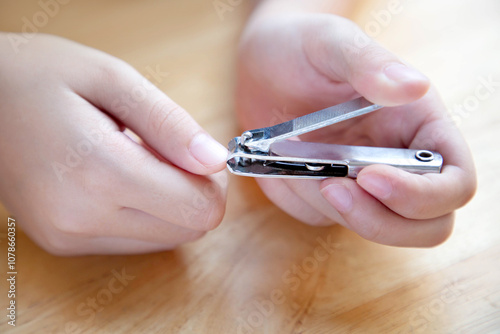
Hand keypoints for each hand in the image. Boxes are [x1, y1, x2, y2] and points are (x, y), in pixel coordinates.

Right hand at [0, 33, 227, 254]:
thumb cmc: (40, 76)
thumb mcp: (112, 79)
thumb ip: (170, 124)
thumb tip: (216, 161)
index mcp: (99, 173)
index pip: (198, 209)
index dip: (212, 181)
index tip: (196, 153)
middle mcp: (81, 219)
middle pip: (188, 229)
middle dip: (194, 191)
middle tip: (168, 152)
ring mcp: (69, 236)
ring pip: (165, 239)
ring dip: (169, 203)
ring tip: (136, 160)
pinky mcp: (64, 243)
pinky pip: (134, 240)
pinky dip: (143, 212)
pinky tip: (118, 179)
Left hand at [236, 9, 476, 246]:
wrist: (263, 67)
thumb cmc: (304, 48)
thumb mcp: (333, 44)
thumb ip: (370, 64)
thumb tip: (414, 87)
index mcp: (420, 127)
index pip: (454, 184)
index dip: (422, 196)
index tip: (370, 176)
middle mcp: (399, 162)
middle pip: (424, 227)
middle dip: (379, 221)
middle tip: (330, 187)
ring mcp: (363, 184)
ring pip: (368, 227)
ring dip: (327, 203)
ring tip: (293, 153)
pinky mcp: (329, 196)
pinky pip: (321, 218)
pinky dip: (299, 198)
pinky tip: (282, 161)